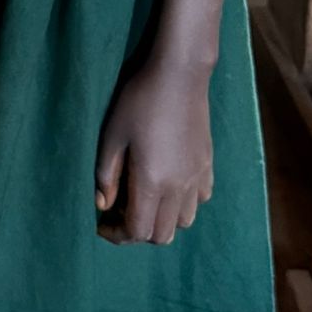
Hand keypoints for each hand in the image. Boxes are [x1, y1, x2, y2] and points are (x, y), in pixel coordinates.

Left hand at [95, 58, 214, 246]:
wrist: (179, 74)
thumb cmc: (138, 101)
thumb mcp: (112, 136)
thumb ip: (106, 175)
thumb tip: (103, 205)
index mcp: (152, 182)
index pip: (138, 232)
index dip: (117, 236)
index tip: (103, 225)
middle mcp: (179, 188)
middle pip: (162, 235)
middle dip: (138, 232)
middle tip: (120, 213)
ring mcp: (197, 177)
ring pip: (184, 222)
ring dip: (162, 220)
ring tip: (145, 199)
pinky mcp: (208, 165)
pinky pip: (199, 200)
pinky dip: (183, 204)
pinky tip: (168, 183)